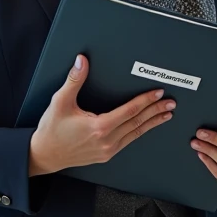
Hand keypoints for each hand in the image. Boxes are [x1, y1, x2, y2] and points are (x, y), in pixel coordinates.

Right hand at [28, 55, 174, 175]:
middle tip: (171, 103)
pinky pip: (128, 141)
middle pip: (138, 123)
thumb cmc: (52, 130)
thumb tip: (82, 61)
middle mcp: (107, 141)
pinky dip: (140, 132)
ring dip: (152, 123)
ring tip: (166, 114)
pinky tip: (147, 126)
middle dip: (156, 111)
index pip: (130, 111)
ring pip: (135, 134)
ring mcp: (108, 150)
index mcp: (99, 127)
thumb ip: (74, 80)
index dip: (146, 101)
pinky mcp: (106, 155)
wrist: (44, 154)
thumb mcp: (61, 102)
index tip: (158, 93)